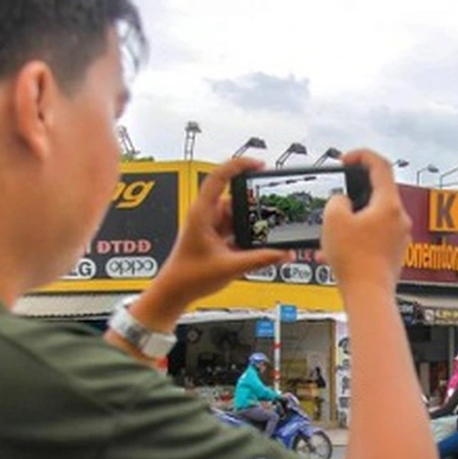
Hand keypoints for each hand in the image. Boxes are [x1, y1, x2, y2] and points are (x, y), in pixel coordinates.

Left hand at [150, 157, 287, 309]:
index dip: (240, 165)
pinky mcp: (214, 237)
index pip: (220, 176)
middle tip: (271, 207)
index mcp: (202, 213)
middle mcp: (205, 215)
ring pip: (236, 214)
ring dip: (251, 221)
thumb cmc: (188, 277)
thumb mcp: (230, 267)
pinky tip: (258, 242)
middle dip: (253, 203)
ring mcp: (209, 225)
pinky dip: (247, 233)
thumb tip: (283, 252)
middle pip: (234, 197)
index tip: (259, 165)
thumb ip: (260, 259)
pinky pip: (235, 227)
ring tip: (266, 229)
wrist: (174, 293)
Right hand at [320, 150, 410, 292]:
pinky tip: (338, 252)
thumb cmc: (355, 262)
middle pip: (376, 194)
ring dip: (351, 222)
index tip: (347, 158)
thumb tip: (342, 202)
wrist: (368, 296)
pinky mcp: (394, 253)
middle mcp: (399, 218)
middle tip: (336, 205)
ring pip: (372, 218)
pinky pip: (374, 237)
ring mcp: (399, 236)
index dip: (362, 155)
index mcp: (388, 205)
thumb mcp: (333, 220)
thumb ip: (336, 201)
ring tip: (332, 236)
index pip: (380, 165)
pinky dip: (356, 238)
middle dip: (352, 197)